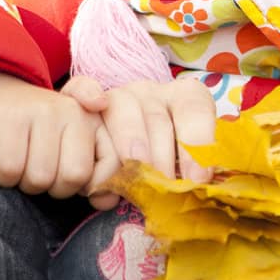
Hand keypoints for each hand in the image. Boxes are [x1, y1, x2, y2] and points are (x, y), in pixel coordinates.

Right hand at [0, 71, 101, 198]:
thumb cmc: (40, 135)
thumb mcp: (73, 148)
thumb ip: (97, 175)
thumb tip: (106, 203)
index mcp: (95, 119)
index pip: (113, 163)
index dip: (94, 186)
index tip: (75, 183)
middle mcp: (74, 111)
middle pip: (73, 177)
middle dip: (55, 188)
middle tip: (44, 171)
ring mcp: (43, 111)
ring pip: (40, 178)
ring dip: (27, 183)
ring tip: (24, 163)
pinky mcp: (12, 117)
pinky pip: (11, 170)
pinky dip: (4, 176)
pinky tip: (4, 160)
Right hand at [61, 72, 217, 209]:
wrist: (123, 156)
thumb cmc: (160, 167)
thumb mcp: (181, 167)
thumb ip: (191, 173)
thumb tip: (198, 191)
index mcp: (183, 98)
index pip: (195, 110)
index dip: (197, 145)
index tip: (197, 180)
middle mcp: (150, 91)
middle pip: (156, 117)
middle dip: (160, 158)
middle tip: (160, 190)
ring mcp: (116, 94)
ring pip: (120, 108)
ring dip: (127, 145)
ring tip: (129, 180)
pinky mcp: (81, 100)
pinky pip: (81, 88)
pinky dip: (87, 92)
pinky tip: (95, 104)